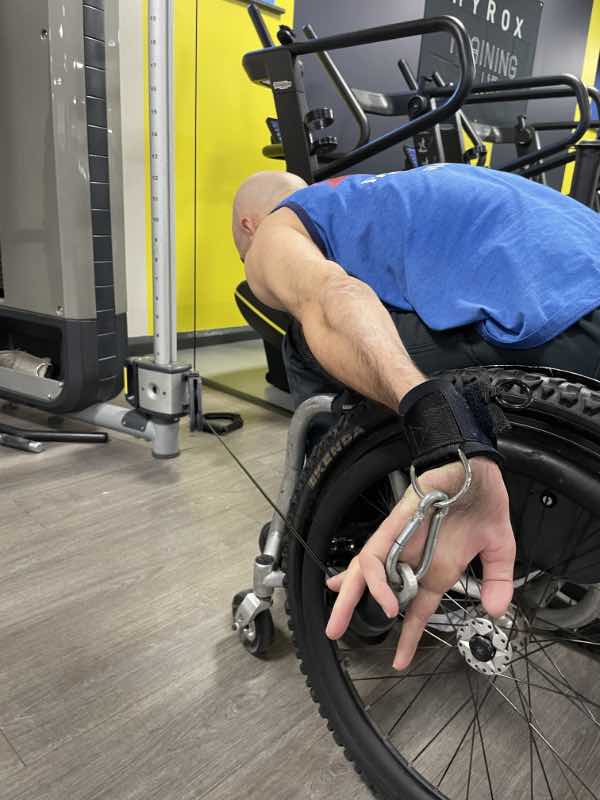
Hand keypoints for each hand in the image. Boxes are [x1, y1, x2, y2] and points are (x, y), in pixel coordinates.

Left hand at [325, 457, 515, 669]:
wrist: (480, 468)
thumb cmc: (484, 503)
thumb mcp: (499, 550)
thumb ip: (499, 581)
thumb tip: (498, 611)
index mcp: (435, 568)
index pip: (415, 608)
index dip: (407, 634)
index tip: (400, 660)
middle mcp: (412, 557)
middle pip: (374, 587)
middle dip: (350, 609)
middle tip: (333, 631)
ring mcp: (401, 541)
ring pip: (364, 569)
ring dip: (350, 596)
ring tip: (344, 623)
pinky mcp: (396, 525)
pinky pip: (376, 552)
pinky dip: (374, 576)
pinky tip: (384, 598)